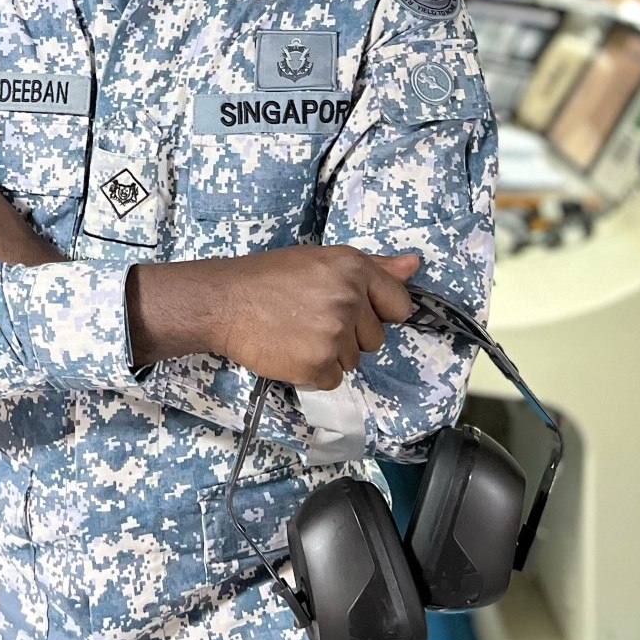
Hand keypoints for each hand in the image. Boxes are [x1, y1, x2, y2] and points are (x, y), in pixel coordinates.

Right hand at [128, 246, 420, 389]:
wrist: (224, 302)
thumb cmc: (269, 277)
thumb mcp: (322, 260)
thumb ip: (374, 266)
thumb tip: (415, 264)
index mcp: (353, 268)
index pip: (398, 304)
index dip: (376, 311)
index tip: (351, 309)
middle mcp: (349, 298)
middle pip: (375, 338)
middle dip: (349, 334)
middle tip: (311, 317)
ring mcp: (335, 334)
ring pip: (354, 360)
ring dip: (330, 353)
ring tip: (297, 332)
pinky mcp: (318, 364)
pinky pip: (333, 379)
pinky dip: (314, 371)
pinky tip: (291, 349)